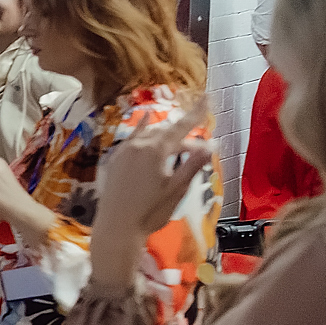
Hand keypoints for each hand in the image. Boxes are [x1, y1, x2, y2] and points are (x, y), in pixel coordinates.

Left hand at [93, 106, 213, 252]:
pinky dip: (143, 132)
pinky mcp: (115, 160)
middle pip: (166, 133)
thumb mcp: (177, 189)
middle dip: (184, 137)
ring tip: (178, 144)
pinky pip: (132, 139)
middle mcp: (137, 146)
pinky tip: (146, 124)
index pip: (181, 127)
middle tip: (198, 150)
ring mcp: (123, 152)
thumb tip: (211, 146)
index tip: (207, 97)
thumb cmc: (150, 212)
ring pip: (149, 135)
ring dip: (165, 137)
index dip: (196, 113)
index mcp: (155, 151)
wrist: (117, 227)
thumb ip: (193, 165)